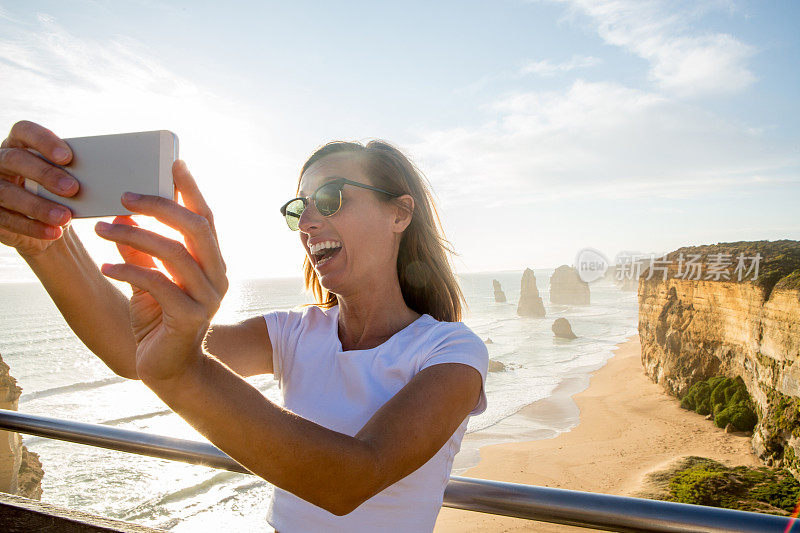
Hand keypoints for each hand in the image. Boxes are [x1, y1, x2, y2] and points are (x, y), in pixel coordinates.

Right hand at [0, 121, 76, 255]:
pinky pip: (6, 219)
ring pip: (8, 193)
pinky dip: (32, 226)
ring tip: (65, 217)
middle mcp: (2, 162)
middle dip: (44, 173)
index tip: (67, 157)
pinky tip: (53, 232)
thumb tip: (114, 175)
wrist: (47, 224)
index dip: (43, 140)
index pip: (24, 131)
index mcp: (20, 144)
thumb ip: (82, 172)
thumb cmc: (60, 194)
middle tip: (73, 188)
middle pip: (15, 159)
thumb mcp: (69, 180)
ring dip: (39, 206)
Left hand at [95, 160, 227, 382]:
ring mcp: (208, 297)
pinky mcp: (190, 317)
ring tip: (102, 228)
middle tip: (124, 195)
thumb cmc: (160, 322)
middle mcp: (217, 276)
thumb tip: (124, 215)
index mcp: (212, 263)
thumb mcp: (149, 280)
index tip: (173, 162)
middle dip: (159, 206)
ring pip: (174, 252)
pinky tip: (107, 265)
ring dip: (134, 235)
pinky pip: (158, 283)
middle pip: (195, 228)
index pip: (205, 218)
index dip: (191, 189)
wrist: (170, 370)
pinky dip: (129, 270)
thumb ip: (142, 251)